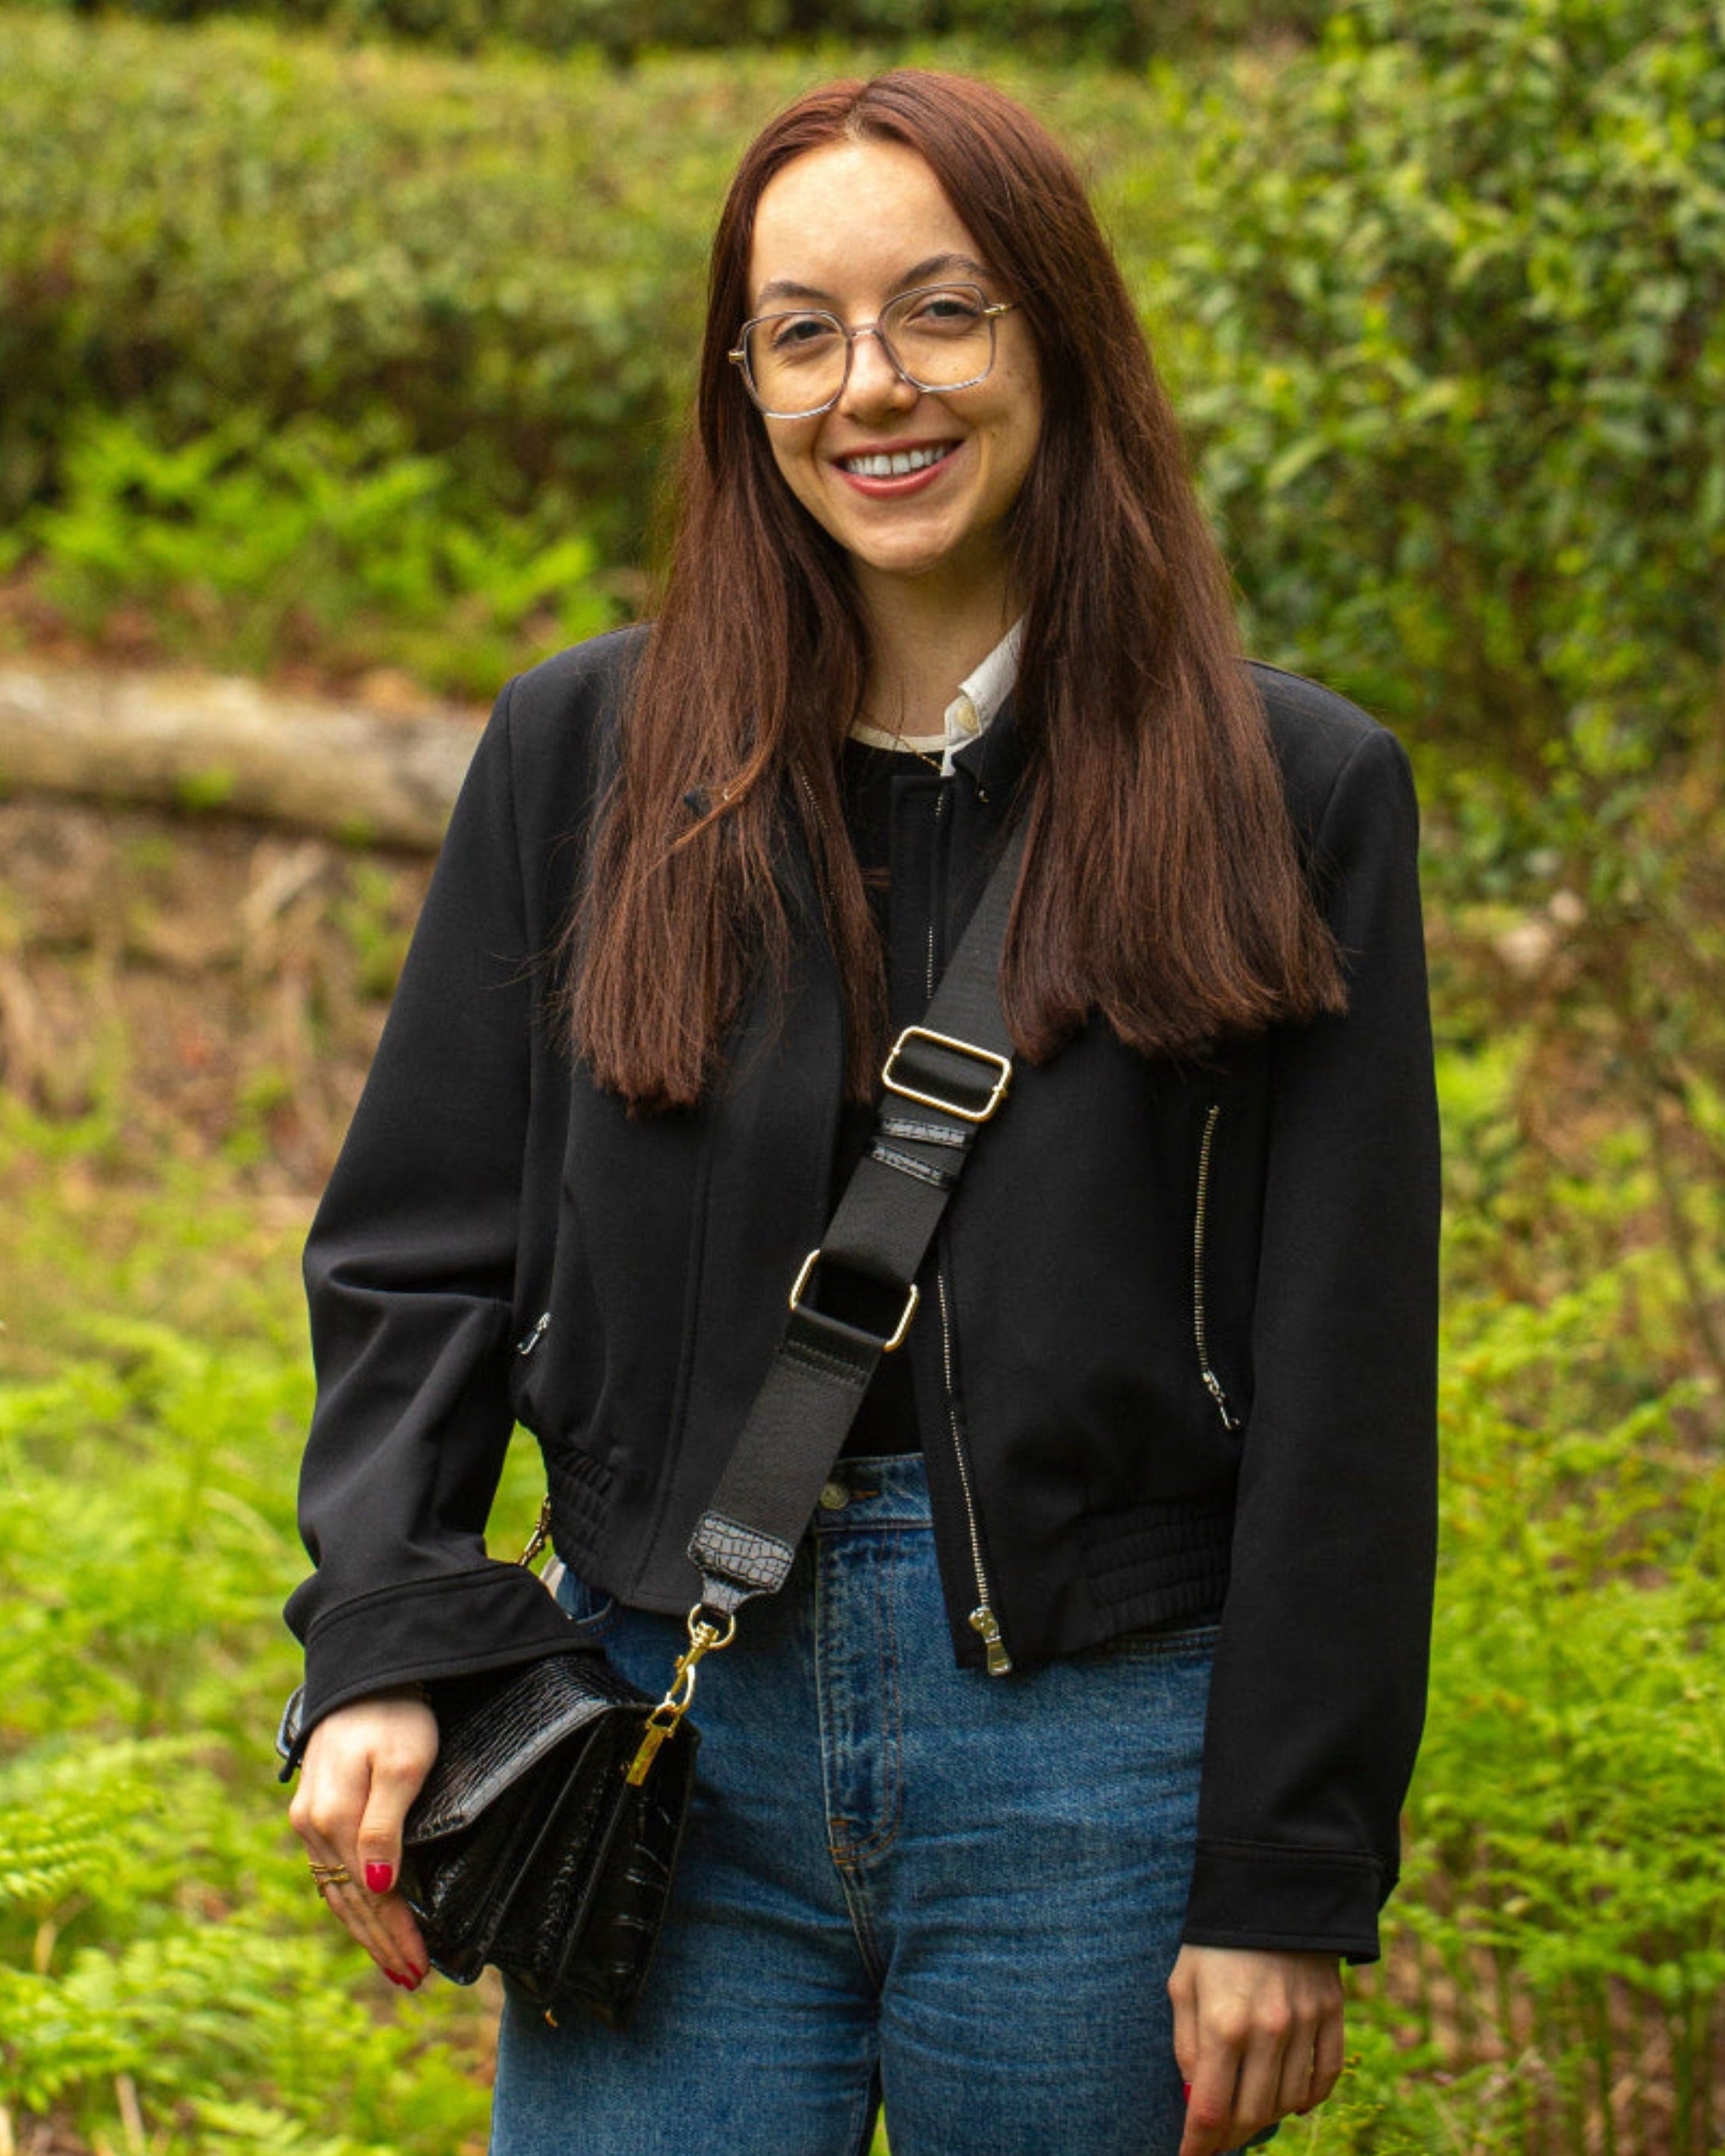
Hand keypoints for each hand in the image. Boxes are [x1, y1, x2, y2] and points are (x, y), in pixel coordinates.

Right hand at [289, 1688, 438, 1988]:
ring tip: (394, 1962)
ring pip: (337, 1890)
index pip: (371, 1894)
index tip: (420, 1967)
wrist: (364, 1672)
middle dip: (382, 1942)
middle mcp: (313, 1826)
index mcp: (334, 1818)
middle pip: (351, 1900)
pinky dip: (351, 1901)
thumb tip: (379, 1884)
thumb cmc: (394, 1714)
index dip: (395, 1933)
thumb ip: (386, 1825)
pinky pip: (330, 1871)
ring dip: (365, 1929)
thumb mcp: (403, 1764)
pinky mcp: (313, 1811)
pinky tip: (366, 1916)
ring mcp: (309, 1820)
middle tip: (411, 1978)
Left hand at [1168, 1943, 1344, 2155]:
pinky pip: (1325, 2076)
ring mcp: (1304, 2025)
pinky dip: (1308, 2098)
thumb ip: (1188, 2044)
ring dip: (1266, 2117)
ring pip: (1289, 2101)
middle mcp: (1268, 2031)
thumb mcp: (1184, 1984)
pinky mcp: (1331, 2015)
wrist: (1271, 1889)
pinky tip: (1289, 2101)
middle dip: (1230, 2137)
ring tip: (1247, 2116)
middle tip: (1216, 2140)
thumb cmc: (1215, 1940)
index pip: (1211, 2109)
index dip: (1199, 2144)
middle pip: (1252, 2114)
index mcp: (1224, 2024)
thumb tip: (1196, 2097)